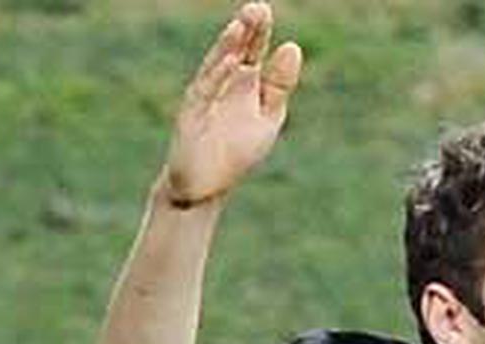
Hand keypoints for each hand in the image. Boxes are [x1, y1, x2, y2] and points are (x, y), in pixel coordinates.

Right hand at [163, 2, 301, 206]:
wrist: (206, 186)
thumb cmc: (237, 151)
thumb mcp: (267, 117)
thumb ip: (278, 85)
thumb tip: (293, 46)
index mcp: (244, 85)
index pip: (252, 52)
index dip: (259, 33)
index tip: (265, 10)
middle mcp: (222, 86)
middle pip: (235, 54)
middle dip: (245, 32)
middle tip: (256, 8)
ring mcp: (205, 99)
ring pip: (218, 68)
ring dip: (229, 47)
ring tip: (242, 25)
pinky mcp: (192, 116)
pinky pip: (206, 93)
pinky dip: (219, 77)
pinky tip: (233, 62)